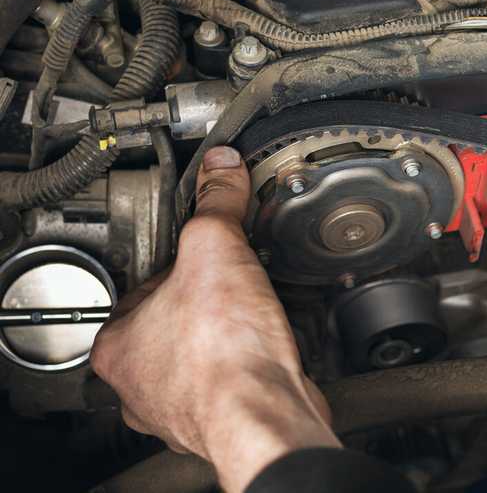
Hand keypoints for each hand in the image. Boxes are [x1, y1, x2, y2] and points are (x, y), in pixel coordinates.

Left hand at [91, 146, 339, 491]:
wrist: (266, 414)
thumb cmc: (225, 352)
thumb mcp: (217, 249)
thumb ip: (217, 204)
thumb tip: (222, 168)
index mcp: (116, 344)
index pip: (141, 287)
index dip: (179, 264)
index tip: (204, 255)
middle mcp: (138, 383)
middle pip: (168, 323)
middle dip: (202, 304)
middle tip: (231, 285)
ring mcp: (178, 407)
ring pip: (197, 357)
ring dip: (224, 338)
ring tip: (250, 317)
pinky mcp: (219, 421)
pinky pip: (229, 382)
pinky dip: (247, 365)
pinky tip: (265, 350)